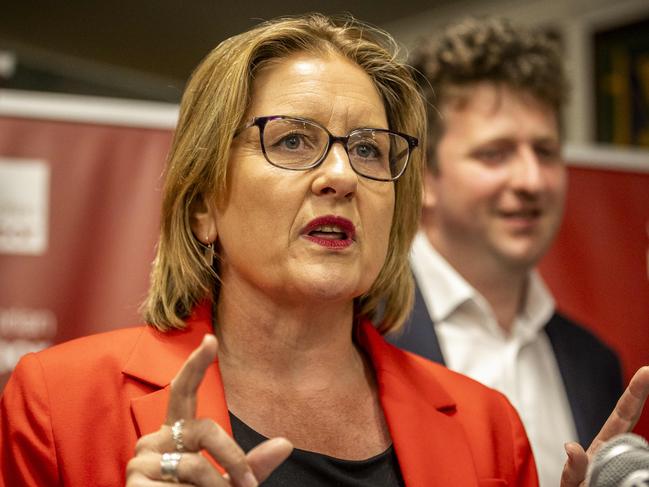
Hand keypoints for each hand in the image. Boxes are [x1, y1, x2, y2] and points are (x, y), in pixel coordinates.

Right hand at [126, 334, 292, 485]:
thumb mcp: (227, 482)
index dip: (196, 365)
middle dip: (233, 457)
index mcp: (175, 432)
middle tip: (249, 486)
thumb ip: (250, 464)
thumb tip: (286, 444)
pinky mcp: (134, 482)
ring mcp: (141, 460)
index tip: (211, 338)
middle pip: (205, 430)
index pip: (183, 391)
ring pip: (195, 465)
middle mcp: (155, 439)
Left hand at [560, 366, 648, 486]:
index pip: (621, 416)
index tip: (647, 371)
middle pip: (634, 422)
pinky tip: (632, 477)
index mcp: (602, 448)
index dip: (634, 393)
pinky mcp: (638, 477)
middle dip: (640, 396)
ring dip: (633, 464)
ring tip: (602, 478)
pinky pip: (642, 474)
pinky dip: (641, 475)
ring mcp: (628, 464)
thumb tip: (572, 447)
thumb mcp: (571, 484)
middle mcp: (618, 452)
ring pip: (642, 455)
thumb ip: (572, 469)